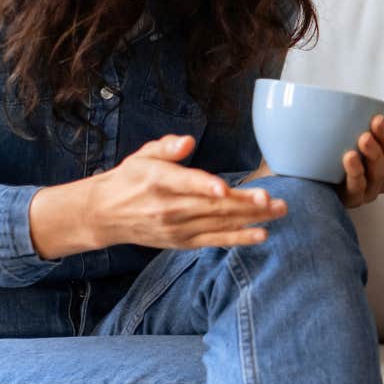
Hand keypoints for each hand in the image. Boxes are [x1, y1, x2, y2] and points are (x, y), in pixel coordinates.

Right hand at [31, 134, 286, 257]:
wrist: (105, 215)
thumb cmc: (129, 179)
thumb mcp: (142, 156)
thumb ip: (166, 147)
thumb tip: (187, 141)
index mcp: (157, 181)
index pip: (184, 184)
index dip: (204, 186)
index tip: (224, 189)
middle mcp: (168, 208)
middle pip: (211, 206)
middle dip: (245, 204)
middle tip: (273, 199)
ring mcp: (176, 228)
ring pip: (218, 224)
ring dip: (251, 219)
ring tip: (279, 211)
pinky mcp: (182, 242)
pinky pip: (214, 241)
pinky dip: (239, 238)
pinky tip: (261, 234)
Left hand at [340, 112, 383, 208]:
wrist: (313, 173)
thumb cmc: (344, 150)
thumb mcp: (365, 132)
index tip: (382, 119)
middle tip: (376, 122)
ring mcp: (369, 190)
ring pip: (378, 175)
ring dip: (374, 155)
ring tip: (364, 139)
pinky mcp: (351, 199)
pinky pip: (357, 189)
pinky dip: (356, 173)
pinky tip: (350, 158)